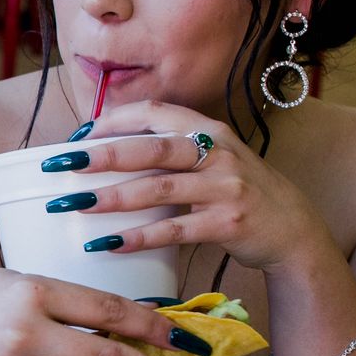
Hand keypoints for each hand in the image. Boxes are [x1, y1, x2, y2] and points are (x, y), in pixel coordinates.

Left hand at [52, 106, 335, 273]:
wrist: (293, 231)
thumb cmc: (237, 194)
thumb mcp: (212, 161)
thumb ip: (171, 153)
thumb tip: (104, 153)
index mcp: (209, 131)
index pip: (156, 112)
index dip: (115, 119)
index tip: (80, 134)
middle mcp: (219, 153)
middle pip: (153, 147)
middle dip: (104, 155)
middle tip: (62, 164)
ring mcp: (226, 188)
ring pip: (159, 188)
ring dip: (113, 197)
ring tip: (75, 205)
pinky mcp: (228, 223)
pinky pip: (175, 230)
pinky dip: (139, 236)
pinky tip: (109, 243)